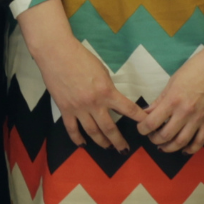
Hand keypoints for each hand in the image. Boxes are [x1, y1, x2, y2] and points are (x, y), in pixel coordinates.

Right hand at [34, 38, 148, 152]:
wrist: (56, 54)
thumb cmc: (81, 58)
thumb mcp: (102, 71)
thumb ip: (107, 88)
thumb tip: (112, 101)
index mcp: (106, 91)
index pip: (128, 109)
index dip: (139, 118)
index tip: (147, 125)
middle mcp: (94, 103)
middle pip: (109, 128)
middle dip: (118, 140)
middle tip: (124, 149)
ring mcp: (78, 108)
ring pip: (92, 132)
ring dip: (101, 142)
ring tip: (108, 148)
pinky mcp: (65, 110)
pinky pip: (72, 129)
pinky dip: (78, 139)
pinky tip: (83, 144)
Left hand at [140, 28, 203, 153]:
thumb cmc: (195, 68)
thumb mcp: (173, 82)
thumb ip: (160, 100)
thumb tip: (147, 113)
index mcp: (173, 100)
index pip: (152, 122)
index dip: (142, 129)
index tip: (141, 128)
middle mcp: (185, 112)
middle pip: (165, 136)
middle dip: (154, 140)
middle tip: (152, 136)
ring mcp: (199, 118)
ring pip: (181, 142)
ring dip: (169, 147)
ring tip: (164, 146)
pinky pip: (200, 141)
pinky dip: (191, 149)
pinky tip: (184, 150)